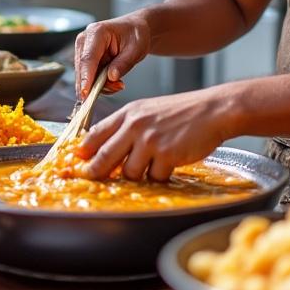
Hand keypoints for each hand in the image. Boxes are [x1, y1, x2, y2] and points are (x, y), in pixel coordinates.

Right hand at [74, 14, 150, 96]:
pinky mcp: (85, 60)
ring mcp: (83, 50)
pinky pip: (89, 77)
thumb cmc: (135, 34)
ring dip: (100, 85)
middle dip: (96, 85)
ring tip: (119, 84)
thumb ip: (123, 63)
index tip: (85, 93)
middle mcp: (85, 40)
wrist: (134, 29)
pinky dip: (100, 84)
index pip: (88, 58)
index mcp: (97, 32)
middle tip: (117, 88)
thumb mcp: (136, 49)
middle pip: (83, 69)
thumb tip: (111, 78)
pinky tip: (114, 82)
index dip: (86, 77)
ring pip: (84, 76)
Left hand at [76, 88, 236, 180]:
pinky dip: (162, 174)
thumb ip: (128, 127)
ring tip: (154, 163)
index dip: (83, 151)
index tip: (76, 162)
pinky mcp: (166, 154)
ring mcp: (149, 140)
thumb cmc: (182, 112)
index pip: (96, 134)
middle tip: (90, 179)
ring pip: (129, 172)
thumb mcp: (148, 111)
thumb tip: (108, 150)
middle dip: (95, 172)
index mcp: (128, 114)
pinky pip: (154, 177)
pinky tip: (172, 162)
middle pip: (103, 157)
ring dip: (139, 174)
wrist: (213, 110)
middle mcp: (135, 126)